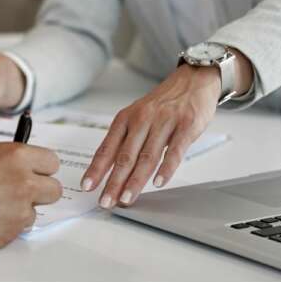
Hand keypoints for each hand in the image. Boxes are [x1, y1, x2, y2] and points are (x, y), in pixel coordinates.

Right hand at [0, 143, 61, 252]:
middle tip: (19, 191)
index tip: (32, 171)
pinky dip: (7, 225)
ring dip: (21, 210)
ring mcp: (18, 211)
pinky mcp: (9, 234)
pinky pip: (19, 229)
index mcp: (14, 157)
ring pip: (36, 211)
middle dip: (39, 190)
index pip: (51, 162)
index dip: (40, 168)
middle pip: (54, 190)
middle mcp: (22, 183)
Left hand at [82, 65, 218, 208]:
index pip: (107, 148)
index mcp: (126, 118)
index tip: (87, 186)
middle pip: (125, 156)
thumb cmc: (163, 103)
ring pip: (147, 156)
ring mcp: (164, 122)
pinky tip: (158, 182)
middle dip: (113, 182)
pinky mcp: (186, 125)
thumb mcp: (138, 115)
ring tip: (127, 198)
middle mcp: (142, 119)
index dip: (96, 169)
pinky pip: (174, 151)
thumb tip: (109, 169)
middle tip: (106, 201)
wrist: (193, 80)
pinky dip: (166, 168)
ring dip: (136, 180)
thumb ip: (126, 139)